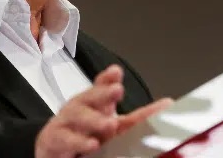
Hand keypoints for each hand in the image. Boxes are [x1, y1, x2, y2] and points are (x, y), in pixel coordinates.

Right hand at [34, 65, 172, 157]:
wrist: (55, 149)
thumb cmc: (86, 134)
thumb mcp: (116, 126)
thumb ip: (140, 117)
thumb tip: (168, 104)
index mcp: (95, 104)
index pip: (100, 87)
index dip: (107, 79)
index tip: (116, 72)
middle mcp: (79, 110)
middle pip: (88, 97)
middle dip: (102, 93)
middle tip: (117, 90)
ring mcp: (64, 124)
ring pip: (75, 117)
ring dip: (92, 120)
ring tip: (109, 124)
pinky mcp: (54, 141)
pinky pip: (64, 140)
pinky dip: (77, 142)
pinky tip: (91, 144)